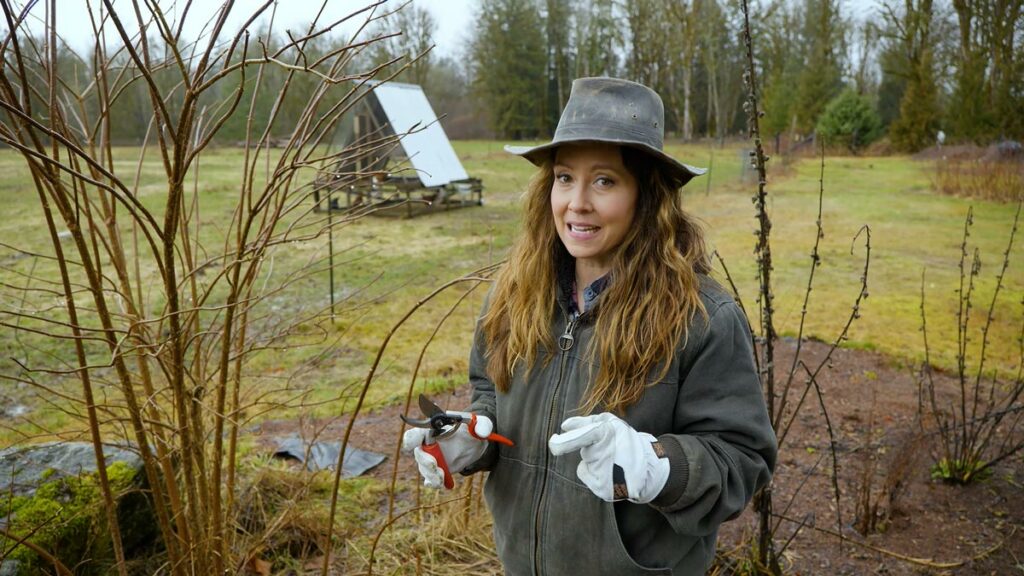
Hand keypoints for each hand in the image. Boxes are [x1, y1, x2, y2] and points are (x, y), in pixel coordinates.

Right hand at [402, 411, 490, 488]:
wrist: (477, 443)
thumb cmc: (474, 429)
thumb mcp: (481, 424)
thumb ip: (482, 425)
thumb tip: (480, 432)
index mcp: (434, 430)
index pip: (416, 433)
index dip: (411, 439)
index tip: (411, 445)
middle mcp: (429, 444)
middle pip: (419, 453)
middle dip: (424, 460)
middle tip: (434, 464)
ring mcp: (432, 458)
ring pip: (424, 469)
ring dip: (431, 474)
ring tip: (442, 476)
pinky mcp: (438, 470)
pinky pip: (430, 479)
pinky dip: (433, 482)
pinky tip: (440, 483)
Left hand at [548, 413, 669, 502]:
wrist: (648, 470)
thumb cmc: (625, 442)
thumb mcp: (611, 424)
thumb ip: (586, 422)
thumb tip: (564, 426)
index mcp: (608, 435)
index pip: (585, 436)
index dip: (565, 441)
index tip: (553, 441)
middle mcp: (605, 456)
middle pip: (587, 451)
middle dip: (594, 448)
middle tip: (613, 450)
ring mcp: (603, 474)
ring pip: (587, 462)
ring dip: (596, 459)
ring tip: (615, 461)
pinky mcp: (601, 489)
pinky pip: (586, 474)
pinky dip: (594, 472)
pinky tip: (610, 472)